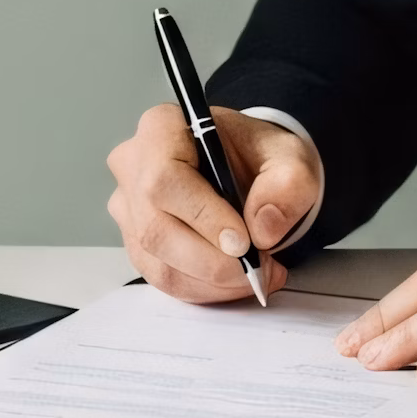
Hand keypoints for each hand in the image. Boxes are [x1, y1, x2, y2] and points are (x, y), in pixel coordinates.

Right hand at [104, 102, 319, 302]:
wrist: (245, 165)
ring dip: (211, 281)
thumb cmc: (256, 155)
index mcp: (161, 128)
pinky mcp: (135, 240)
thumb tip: (263, 229)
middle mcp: (133, 165)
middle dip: (213, 262)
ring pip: (158, 261)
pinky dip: (202, 288)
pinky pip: (161, 277)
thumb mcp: (288, 157)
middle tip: (258, 268)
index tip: (244, 243)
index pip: (165, 179)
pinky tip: (233, 281)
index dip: (203, 217)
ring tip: (254, 274)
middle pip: (156, 228)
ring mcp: (128, 206)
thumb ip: (286, 186)